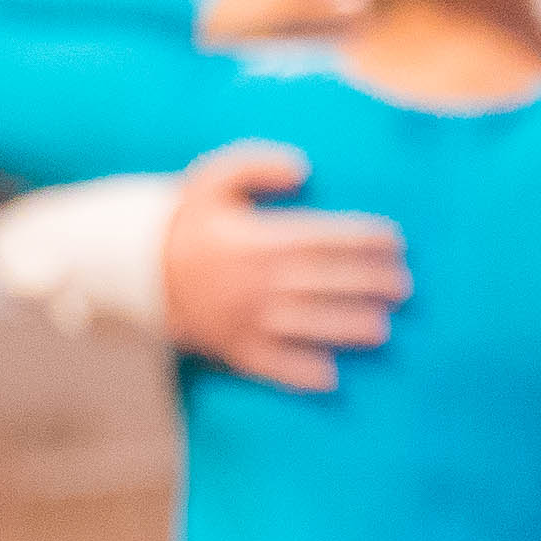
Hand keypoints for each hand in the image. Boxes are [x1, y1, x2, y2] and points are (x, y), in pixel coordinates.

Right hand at [157, 144, 411, 391]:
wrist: (136, 270)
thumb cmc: (190, 222)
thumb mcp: (213, 180)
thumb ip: (256, 165)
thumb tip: (303, 167)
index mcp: (254, 239)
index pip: (321, 238)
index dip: (363, 239)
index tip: (395, 240)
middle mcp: (253, 281)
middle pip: (324, 283)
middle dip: (370, 284)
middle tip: (404, 285)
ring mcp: (243, 319)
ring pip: (306, 326)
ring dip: (348, 328)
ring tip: (383, 328)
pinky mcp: (233, 349)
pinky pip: (272, 367)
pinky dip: (301, 373)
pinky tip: (332, 375)